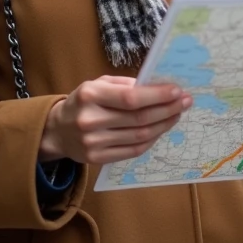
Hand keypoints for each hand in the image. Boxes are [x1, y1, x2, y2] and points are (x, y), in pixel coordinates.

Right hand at [39, 75, 190, 164]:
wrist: (57, 130)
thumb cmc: (84, 102)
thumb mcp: (98, 84)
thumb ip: (126, 84)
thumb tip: (158, 86)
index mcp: (90, 95)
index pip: (130, 98)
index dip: (157, 96)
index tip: (177, 91)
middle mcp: (90, 120)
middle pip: (139, 118)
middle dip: (167, 109)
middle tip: (185, 102)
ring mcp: (93, 142)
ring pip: (139, 136)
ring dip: (163, 125)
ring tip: (177, 114)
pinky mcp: (96, 159)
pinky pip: (132, 150)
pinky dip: (151, 140)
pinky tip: (161, 129)